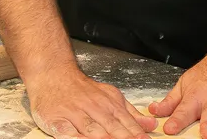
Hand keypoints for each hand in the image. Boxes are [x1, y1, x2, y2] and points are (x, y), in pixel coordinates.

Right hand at [27, 66, 156, 138]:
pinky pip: (67, 132)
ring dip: (103, 138)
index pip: (126, 122)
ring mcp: (75, 114)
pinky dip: (75, 137)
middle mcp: (94, 108)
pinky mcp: (57, 120)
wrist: (55, 75)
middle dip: (123, 138)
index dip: (136, 134)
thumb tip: (151, 124)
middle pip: (111, 127)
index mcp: (109, 103)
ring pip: (91, 130)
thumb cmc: (83, 90)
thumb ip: (130, 113)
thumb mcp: (110, 96)